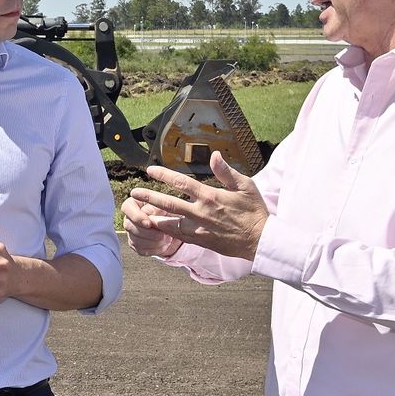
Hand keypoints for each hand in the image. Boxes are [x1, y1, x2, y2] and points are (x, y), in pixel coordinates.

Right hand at [121, 195, 182, 257]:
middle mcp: (130, 218)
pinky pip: (140, 250)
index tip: (148, 223)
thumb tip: (147, 213)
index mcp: (135, 204)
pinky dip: (154, 249)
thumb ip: (156, 208)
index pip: (127, 207)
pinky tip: (164, 245)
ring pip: (134, 240)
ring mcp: (131, 233)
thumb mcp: (167, 207)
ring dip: (153, 242)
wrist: (177, 228)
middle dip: (147, 233)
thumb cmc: (171, 213)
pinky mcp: (136, 245)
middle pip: (129, 226)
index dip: (136, 216)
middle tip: (162, 234)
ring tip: (167, 239)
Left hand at [127, 152, 269, 261]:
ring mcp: (199, 229)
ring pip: (169, 222)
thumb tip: (215, 155)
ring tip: (139, 211)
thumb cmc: (254, 212)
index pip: (181, 183)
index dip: (164, 175)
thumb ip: (227, 171)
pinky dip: (165, 230)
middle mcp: (201, 213)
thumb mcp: (246, 186)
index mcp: (211, 197)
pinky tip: (157, 226)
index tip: (150, 170)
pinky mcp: (200, 241)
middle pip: (169, 204)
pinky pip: (177, 235)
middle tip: (134, 193)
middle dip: (149, 197)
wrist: (260, 241)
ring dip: (153, 216)